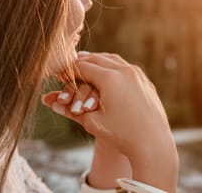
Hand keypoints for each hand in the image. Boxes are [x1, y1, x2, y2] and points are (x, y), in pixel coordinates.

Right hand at [42, 52, 177, 191]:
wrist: (153, 144)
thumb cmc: (120, 135)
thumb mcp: (92, 121)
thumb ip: (70, 109)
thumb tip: (48, 101)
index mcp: (110, 78)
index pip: (83, 67)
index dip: (69, 70)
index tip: (59, 72)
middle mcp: (125, 71)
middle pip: (98, 58)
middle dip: (82, 61)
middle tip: (70, 64)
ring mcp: (137, 74)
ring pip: (113, 59)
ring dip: (98, 60)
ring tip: (86, 62)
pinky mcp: (145, 81)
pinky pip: (125, 67)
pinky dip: (112, 65)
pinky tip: (106, 70)